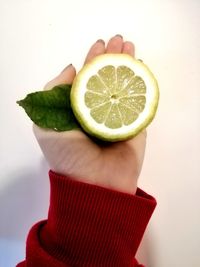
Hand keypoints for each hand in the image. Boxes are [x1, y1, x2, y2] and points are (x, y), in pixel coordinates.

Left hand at [33, 35, 146, 193]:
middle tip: (119, 40)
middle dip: (111, 58)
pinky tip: (141, 68)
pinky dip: (140, 84)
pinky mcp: (134, 125)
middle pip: (105, 79)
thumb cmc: (69, 156)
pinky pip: (138, 100)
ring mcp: (117, 117)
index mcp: (77, 110)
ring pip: (122, 85)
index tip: (99, 44)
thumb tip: (71, 68)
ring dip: (127, 65)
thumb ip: (52, 94)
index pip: (85, 79)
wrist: (95, 184)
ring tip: (130, 47)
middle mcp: (96, 111)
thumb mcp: (45, 126)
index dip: (91, 60)